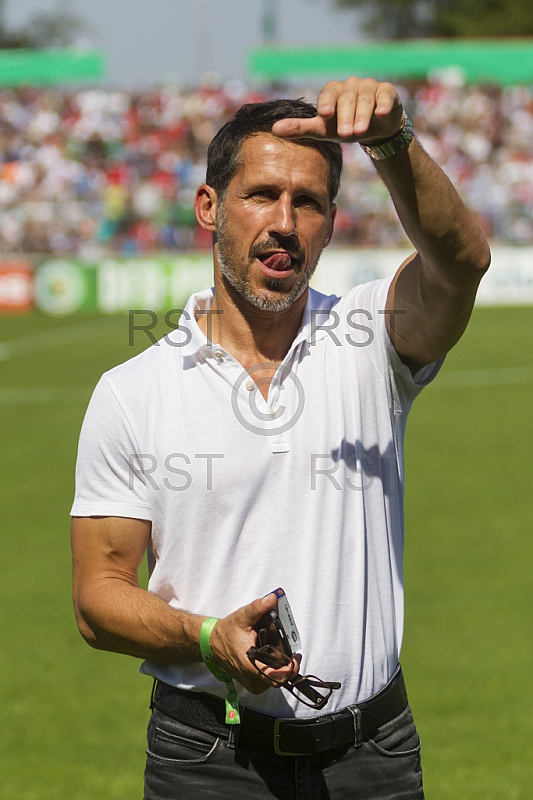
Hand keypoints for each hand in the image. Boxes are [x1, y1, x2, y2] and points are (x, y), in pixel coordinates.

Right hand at [209, 593, 299, 693]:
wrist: (211, 643)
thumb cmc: (226, 632)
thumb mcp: (242, 617)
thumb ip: (257, 608)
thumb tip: (272, 599)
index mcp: (250, 664)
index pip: (277, 676)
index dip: (290, 668)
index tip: (295, 656)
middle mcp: (251, 677)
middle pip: (279, 678)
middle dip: (288, 664)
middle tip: (291, 651)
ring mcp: (251, 683)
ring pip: (275, 680)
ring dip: (281, 667)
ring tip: (279, 651)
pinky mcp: (251, 683)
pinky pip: (268, 680)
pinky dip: (273, 670)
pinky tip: (272, 658)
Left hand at [272, 77, 403, 144]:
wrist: (374, 130)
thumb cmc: (344, 127)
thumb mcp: (322, 130)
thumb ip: (300, 129)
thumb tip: (273, 130)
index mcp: (333, 91)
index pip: (328, 94)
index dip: (326, 103)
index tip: (324, 115)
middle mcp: (350, 85)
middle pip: (347, 99)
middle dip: (346, 117)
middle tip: (345, 134)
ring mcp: (369, 86)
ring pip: (365, 99)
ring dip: (363, 116)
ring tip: (360, 132)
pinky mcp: (387, 91)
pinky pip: (385, 95)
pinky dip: (383, 104)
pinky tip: (381, 114)